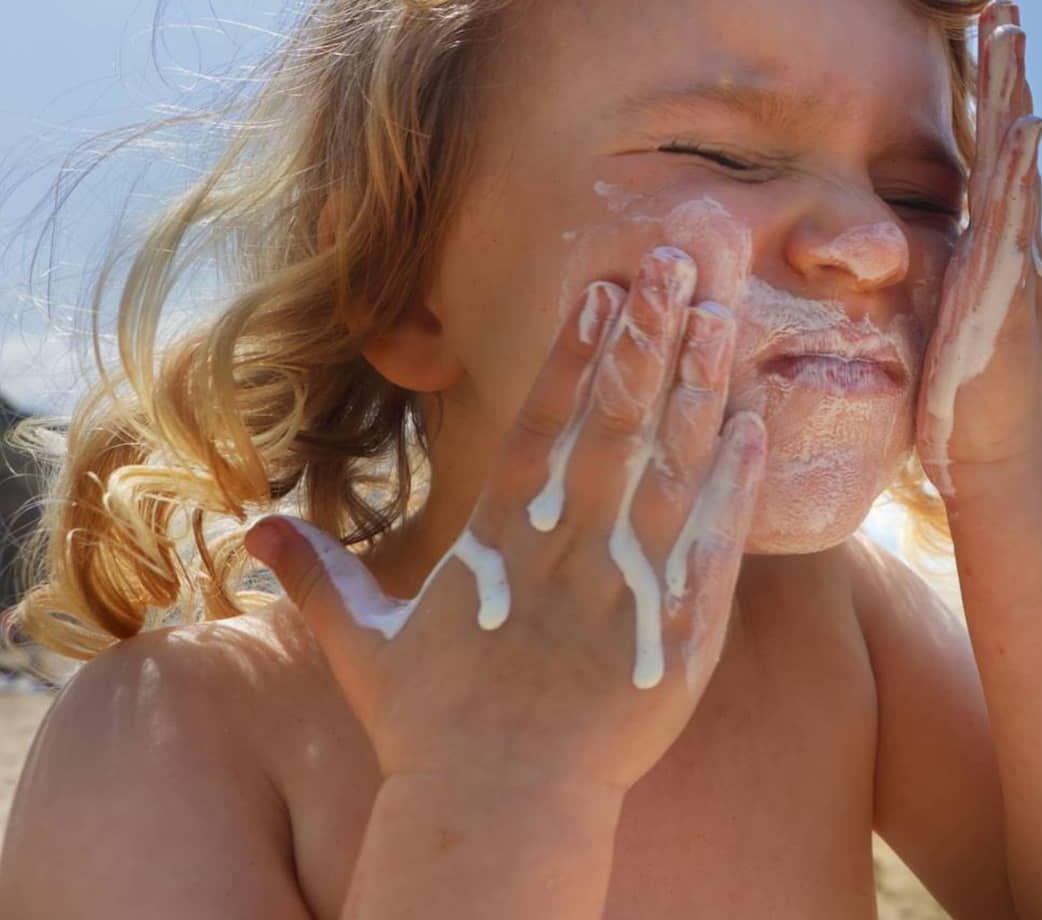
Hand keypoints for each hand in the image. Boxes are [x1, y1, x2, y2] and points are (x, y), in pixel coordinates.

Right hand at [245, 241, 764, 795]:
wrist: (499, 809)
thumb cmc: (431, 730)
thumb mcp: (363, 647)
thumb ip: (319, 578)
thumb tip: (254, 532)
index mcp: (500, 538)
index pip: (542, 421)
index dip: (573, 351)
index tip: (601, 288)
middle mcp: (568, 545)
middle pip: (615, 421)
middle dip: (646, 336)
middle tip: (678, 263)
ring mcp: (628, 582)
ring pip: (672, 464)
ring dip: (698, 385)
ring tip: (723, 315)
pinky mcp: (681, 628)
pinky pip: (716, 540)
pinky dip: (737, 482)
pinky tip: (756, 424)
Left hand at [916, 0, 1041, 501]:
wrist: (1000, 467)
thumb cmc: (957, 405)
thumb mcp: (932, 322)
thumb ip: (920, 278)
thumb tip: (888, 249)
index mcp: (990, 249)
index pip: (984, 157)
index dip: (985, 96)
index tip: (980, 33)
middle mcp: (1015, 246)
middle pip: (1008, 141)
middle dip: (1006, 71)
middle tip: (1002, 1)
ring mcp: (1020, 265)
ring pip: (1019, 164)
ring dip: (1015, 94)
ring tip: (1012, 33)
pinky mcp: (1014, 294)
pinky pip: (1019, 219)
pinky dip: (1023, 168)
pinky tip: (1025, 124)